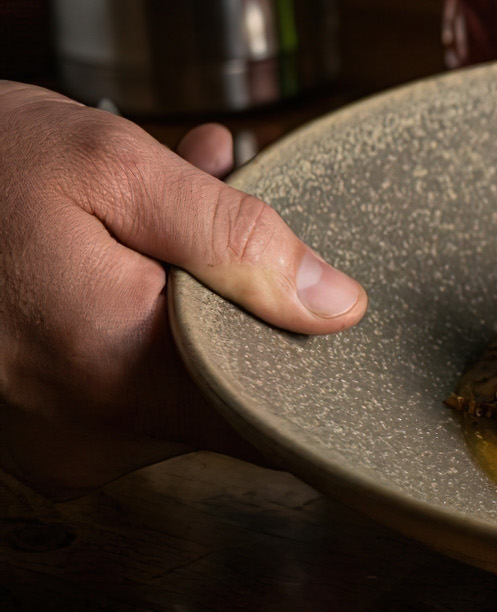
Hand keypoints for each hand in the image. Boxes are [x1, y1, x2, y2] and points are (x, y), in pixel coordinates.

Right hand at [0, 84, 367, 497]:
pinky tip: (136, 238)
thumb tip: (338, 308)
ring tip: (180, 196)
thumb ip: (235, 241)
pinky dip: (141, 313)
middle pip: (225, 390)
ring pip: (175, 376)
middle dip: (246, 298)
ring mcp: (55, 441)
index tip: (346, 321)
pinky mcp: (34, 428)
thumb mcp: (112, 170)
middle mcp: (88, 435)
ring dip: (192, 294)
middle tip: (239, 201)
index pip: (269, 422)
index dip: (317, 373)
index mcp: (117, 377)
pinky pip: (121, 378)